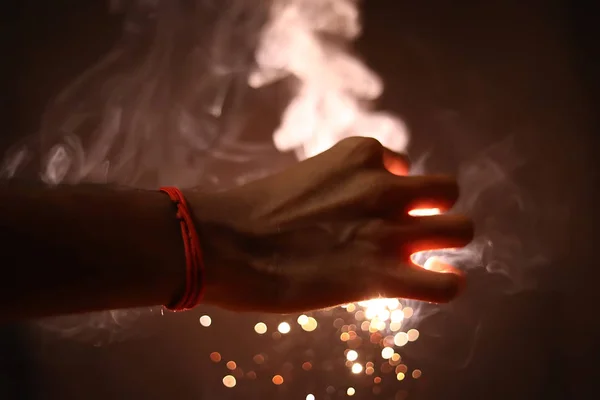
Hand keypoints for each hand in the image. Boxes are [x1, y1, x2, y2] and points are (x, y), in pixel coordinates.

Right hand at [186, 137, 472, 312]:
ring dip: (446, 243)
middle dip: (435, 210)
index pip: (402, 165)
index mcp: (361, 155)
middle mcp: (384, 187)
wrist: (222, 241)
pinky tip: (426, 286)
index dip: (393, 190)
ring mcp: (389, 230)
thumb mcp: (304, 179)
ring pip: (461, 230)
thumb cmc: (249, 211)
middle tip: (411, 230)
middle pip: (447, 190)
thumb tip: (346, 212)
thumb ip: (337, 187)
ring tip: (423, 258)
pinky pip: (447, 285)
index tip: (373, 209)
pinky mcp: (383, 275)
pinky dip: (444, 286)